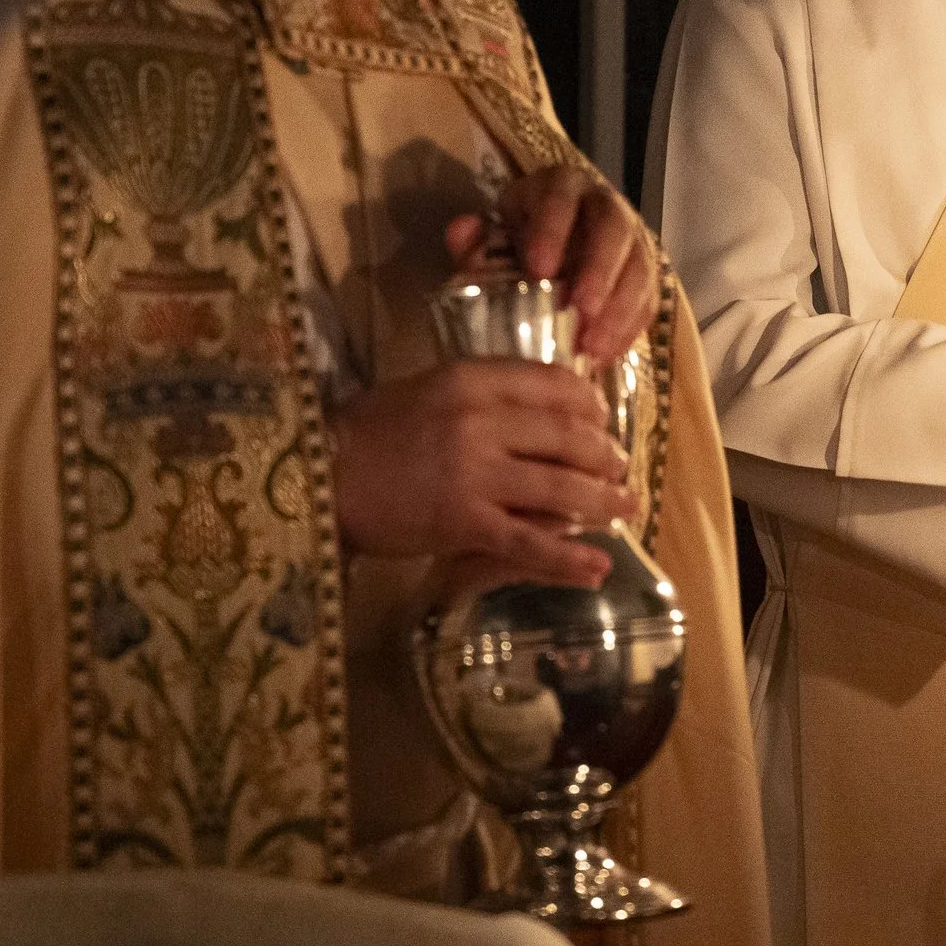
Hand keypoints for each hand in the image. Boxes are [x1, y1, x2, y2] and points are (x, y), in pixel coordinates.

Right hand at [331, 359, 634, 588]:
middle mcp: (480, 420)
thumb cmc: (371, 431)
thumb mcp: (430, 388)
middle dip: (604, 456)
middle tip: (621, 469)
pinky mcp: (464, 523)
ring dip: (602, 502)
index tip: (604, 419)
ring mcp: (474, 473)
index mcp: (472, 379)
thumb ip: (485, 393)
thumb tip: (545, 409)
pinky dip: (569, 558)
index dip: (590, 405)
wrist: (320, 475)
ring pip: (559, 489)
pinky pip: (529, 543)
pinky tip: (598, 567)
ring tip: (625, 510)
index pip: (553, 384)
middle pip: (567, 437)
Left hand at [446, 165, 657, 362]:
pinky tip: (604, 355)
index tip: (539, 269)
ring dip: (619, 308)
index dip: (553, 230)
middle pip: (613, 229)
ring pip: (639, 266)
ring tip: (592, 346)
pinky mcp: (645, 275)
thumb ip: (476, 240)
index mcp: (561, 187)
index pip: (561, 198)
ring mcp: (632, 240)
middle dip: (598, 270)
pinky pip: (648, 300)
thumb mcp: (492, 239)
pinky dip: (628, 329)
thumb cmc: (516, 246)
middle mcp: (604, 206)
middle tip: (579, 309)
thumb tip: (461, 232)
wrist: (549, 256)